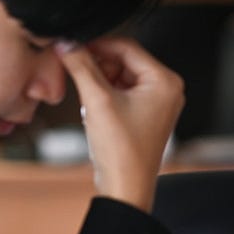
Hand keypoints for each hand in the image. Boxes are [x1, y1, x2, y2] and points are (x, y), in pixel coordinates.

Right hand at [57, 37, 182, 212]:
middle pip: (124, 60)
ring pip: (120, 76)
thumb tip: (67, 44)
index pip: (127, 47)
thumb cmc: (122, 152)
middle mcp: (166, 89)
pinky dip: (104, 95)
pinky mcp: (144, 115)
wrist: (124, 189)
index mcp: (165, 81)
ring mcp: (156, 103)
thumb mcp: (97, 101)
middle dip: (97, 66)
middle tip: (74, 70)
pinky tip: (94, 110)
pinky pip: (121, 92)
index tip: (73, 45)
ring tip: (87, 99)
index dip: (97, 44)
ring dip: (99, 81)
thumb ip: (81, 66)